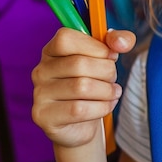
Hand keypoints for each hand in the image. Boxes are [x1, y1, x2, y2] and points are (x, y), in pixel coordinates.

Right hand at [32, 27, 135, 148]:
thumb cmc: (94, 84)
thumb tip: (121, 42)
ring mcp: (40, 94)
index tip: (110, 56)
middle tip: (112, 80)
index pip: (66, 38)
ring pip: (82, 87)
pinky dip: (101, 107)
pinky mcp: (43, 116)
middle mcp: (41, 70)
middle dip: (107, 72)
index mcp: (52, 50)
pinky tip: (106, 106)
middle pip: (79, 64)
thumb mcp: (108, 57)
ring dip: (107, 91)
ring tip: (112, 93)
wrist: (83, 123)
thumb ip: (119, 41)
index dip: (95, 47)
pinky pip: (79, 109)